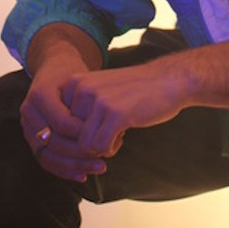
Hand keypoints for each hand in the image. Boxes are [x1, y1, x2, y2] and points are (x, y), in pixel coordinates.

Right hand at [20, 60, 108, 181]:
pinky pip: (45, 159)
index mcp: (40, 94)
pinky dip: (63, 170)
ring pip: (47, 155)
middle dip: (80, 155)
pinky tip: (83, 175)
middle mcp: (29, 111)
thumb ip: (89, 101)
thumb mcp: (82, 79)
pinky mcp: (31, 138)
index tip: (105, 137)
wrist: (54, 67)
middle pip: (53, 142)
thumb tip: (109, 128)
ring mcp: (27, 126)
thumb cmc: (73, 73)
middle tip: (104, 161)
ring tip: (97, 169)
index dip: (83, 133)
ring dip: (73, 167)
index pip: (62, 123)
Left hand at [63, 60, 185, 156]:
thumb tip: (59, 142)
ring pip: (84, 146)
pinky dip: (112, 148)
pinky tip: (124, 133)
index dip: (79, 133)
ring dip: (101, 146)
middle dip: (90, 141)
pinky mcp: (115, 113)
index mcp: (74, 83)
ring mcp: (98, 100)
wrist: (169, 80)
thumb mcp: (99, 91)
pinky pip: (100, 148)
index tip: (98, 125)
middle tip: (110, 130)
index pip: (60, 125)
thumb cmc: (135, 90)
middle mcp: (81, 89)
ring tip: (116, 132)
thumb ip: (79, 108)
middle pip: (71, 137)